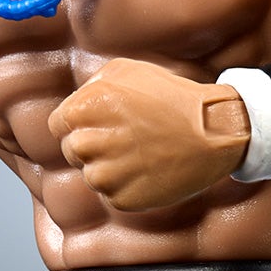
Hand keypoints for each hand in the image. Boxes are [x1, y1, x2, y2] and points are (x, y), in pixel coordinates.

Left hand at [48, 59, 251, 211]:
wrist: (213, 131)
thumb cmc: (171, 97)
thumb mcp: (128, 71)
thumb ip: (92, 86)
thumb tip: (75, 106)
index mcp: (86, 108)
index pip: (57, 126)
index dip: (78, 124)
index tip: (101, 125)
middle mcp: (90, 142)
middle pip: (72, 151)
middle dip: (94, 146)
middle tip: (127, 139)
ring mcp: (106, 175)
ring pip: (91, 176)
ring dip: (110, 168)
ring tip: (141, 154)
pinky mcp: (123, 199)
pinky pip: (112, 196)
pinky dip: (128, 187)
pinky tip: (150, 171)